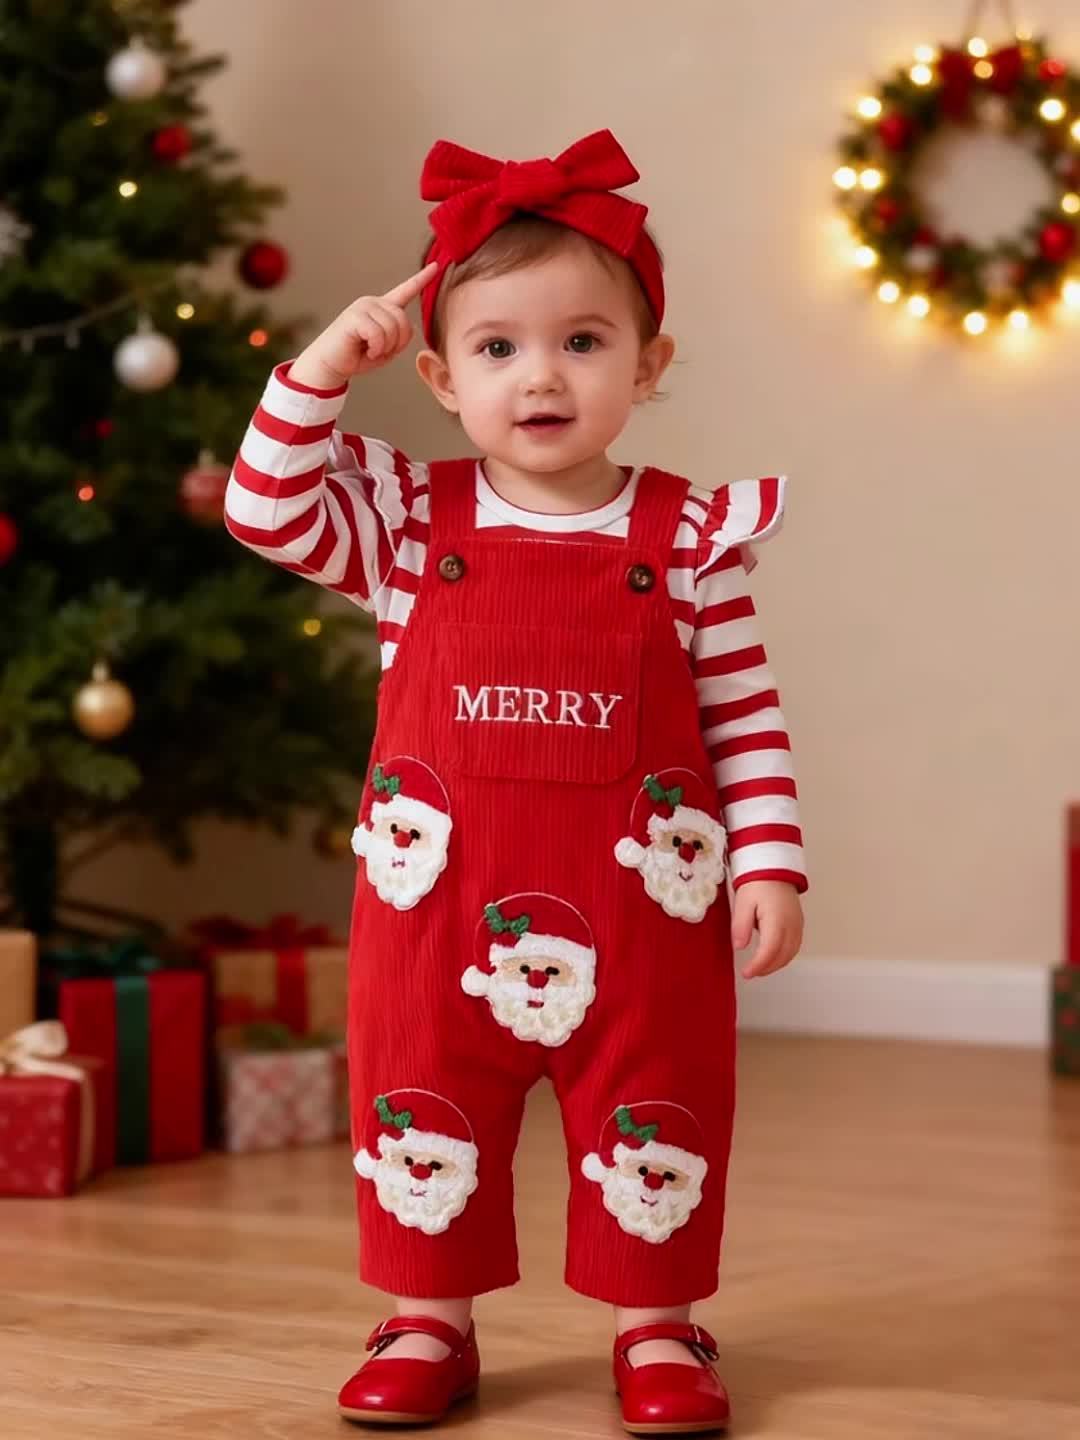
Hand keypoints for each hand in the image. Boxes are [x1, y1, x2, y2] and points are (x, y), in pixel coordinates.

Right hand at [289, 261, 438, 388]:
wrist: (330, 364)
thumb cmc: (356, 356)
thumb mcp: (386, 348)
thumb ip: (400, 337)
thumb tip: (409, 328)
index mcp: (383, 308)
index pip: (406, 290)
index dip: (422, 279)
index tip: (436, 266)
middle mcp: (374, 302)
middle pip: (404, 321)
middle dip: (397, 343)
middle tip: (380, 351)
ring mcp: (363, 307)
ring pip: (392, 329)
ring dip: (385, 347)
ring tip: (371, 350)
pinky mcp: (354, 317)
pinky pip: (378, 334)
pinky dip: (375, 348)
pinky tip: (365, 350)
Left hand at [731, 880, 803, 979]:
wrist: (773, 869)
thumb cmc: (758, 883)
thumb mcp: (743, 903)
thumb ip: (741, 926)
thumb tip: (739, 946)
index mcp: (777, 920)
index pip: (770, 950)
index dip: (758, 965)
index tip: (746, 973)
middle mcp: (791, 924)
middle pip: (782, 956)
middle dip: (766, 968)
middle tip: (750, 972)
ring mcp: (797, 924)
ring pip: (791, 953)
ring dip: (776, 964)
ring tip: (760, 968)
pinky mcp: (798, 923)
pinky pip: (795, 945)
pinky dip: (784, 956)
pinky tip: (772, 957)